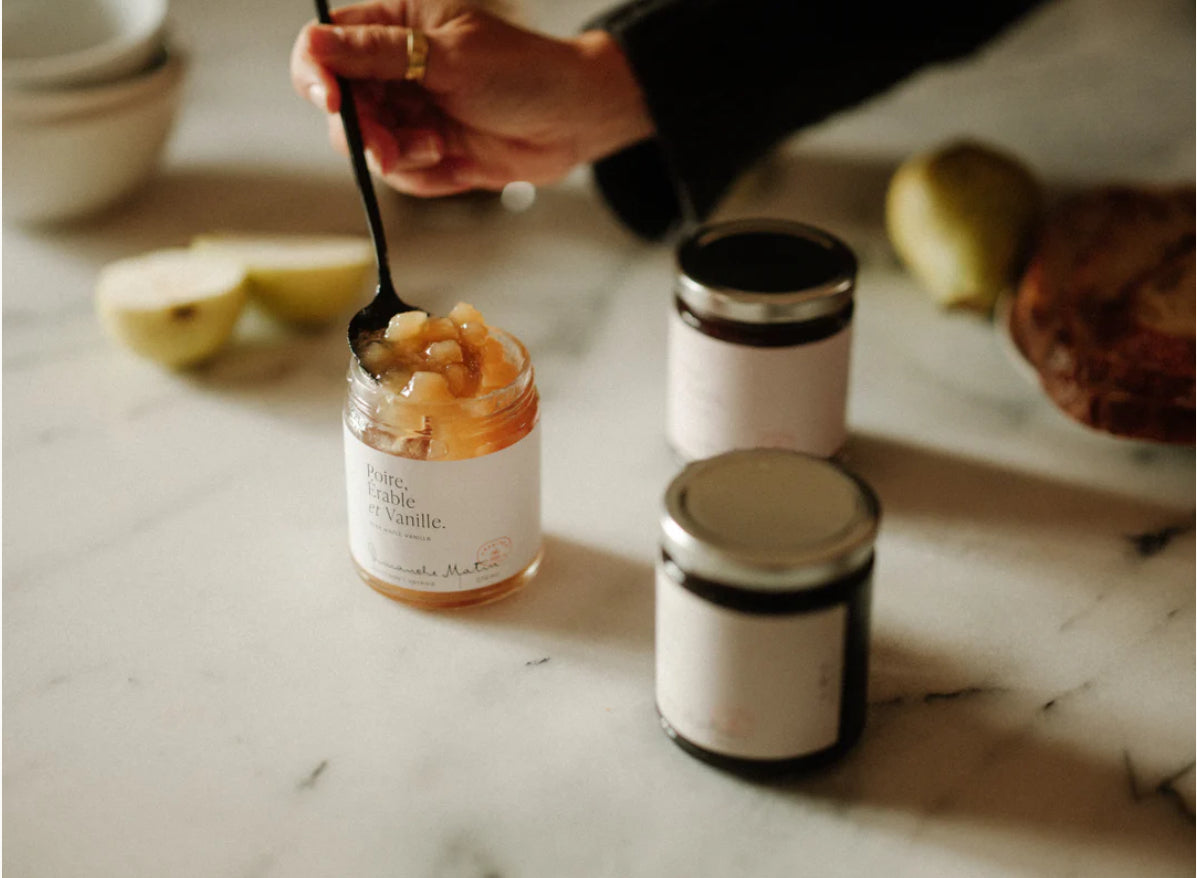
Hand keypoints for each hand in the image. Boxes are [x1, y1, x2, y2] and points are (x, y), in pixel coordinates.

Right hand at [290, 0, 653, 196]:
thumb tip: (315, 44)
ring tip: (438, 149)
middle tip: (392, 147)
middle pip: (340, 105)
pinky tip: (456, 161)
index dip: (317, 73)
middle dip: (365, 131)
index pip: (326, 46)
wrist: (573, 121)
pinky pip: (400, 174)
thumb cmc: (524, 72)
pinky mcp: (427, 151)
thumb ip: (379, 53)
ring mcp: (410, 112)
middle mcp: (395, 69)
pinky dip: (424, 175)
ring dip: (398, 155)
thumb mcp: (450, 58)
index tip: (332, 101)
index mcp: (395, 26)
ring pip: (367, 146)